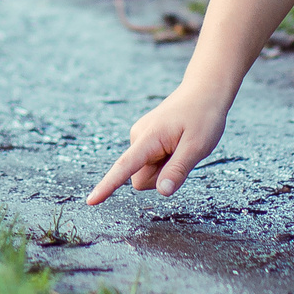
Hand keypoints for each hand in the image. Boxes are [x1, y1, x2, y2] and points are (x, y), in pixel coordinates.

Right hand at [87, 86, 227, 203]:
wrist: (203, 91)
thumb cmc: (203, 117)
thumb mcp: (197, 146)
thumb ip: (178, 170)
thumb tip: (161, 192)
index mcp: (148, 138)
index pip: (124, 167)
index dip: (108, 185)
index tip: (90, 202)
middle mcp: (138, 137)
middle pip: (141, 179)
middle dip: (161, 177)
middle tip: (183, 155)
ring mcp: (141, 137)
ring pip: (146, 172)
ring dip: (164, 168)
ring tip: (181, 146)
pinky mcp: (145, 139)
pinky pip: (151, 163)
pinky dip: (165, 161)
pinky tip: (177, 143)